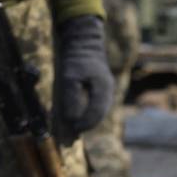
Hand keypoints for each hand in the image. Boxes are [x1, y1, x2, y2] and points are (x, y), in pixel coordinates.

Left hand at [52, 14, 114, 141]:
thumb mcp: (69, 77)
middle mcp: (107, 91)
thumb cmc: (76, 58)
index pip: (96, 113)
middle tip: (72, 135)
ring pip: (98, 111)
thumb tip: (71, 120)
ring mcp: (105, 90)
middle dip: (86, 125)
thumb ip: (71, 98)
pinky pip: (95, 106)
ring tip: (73, 130)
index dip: (84, 123)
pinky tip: (76, 118)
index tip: (73, 129)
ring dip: (86, 121)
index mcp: (103, 88)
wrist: (83, 41)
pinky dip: (86, 113)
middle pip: (99, 115)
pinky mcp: (100, 89)